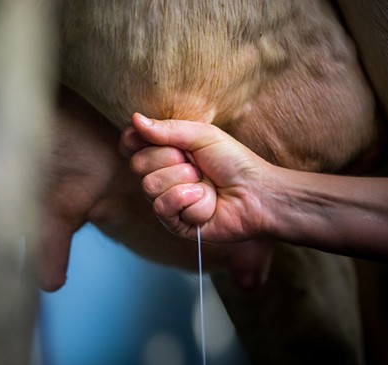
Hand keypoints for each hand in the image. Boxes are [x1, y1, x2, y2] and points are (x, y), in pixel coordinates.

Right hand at [120, 113, 272, 242]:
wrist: (256, 193)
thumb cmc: (234, 162)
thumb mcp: (203, 136)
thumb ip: (168, 129)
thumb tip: (135, 119)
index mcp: (166, 151)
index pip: (131, 144)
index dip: (134, 140)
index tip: (150, 137)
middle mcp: (162, 176)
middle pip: (138, 165)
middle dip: (170, 160)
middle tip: (195, 164)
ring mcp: (166, 200)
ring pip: (150, 186)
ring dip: (183, 182)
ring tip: (204, 183)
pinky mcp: (174, 223)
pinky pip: (163, 207)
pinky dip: (189, 200)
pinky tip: (205, 201)